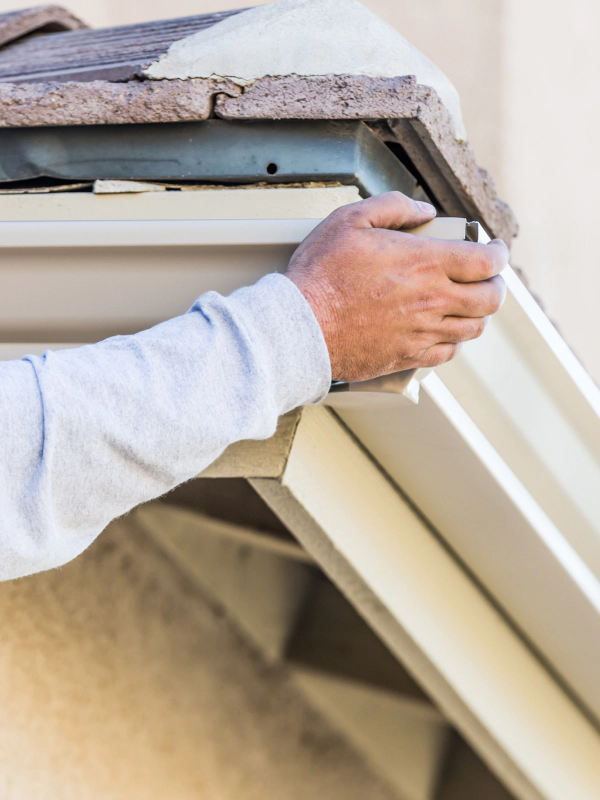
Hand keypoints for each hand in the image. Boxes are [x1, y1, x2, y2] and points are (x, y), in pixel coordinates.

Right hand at [286, 191, 507, 382]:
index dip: (498, 254)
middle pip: (490, 299)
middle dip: (496, 285)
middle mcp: (432, 300)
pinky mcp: (408, 356)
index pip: (486, 262)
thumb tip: (423, 210)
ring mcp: (422, 332)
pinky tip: (444, 330)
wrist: (300, 328)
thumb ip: (392, 207)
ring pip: (473, 328)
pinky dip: (454, 341)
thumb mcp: (350, 220)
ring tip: (469, 303)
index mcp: (425, 263)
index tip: (494, 250)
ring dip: (478, 313)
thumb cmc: (320, 275)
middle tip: (488, 278)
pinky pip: (447, 353)